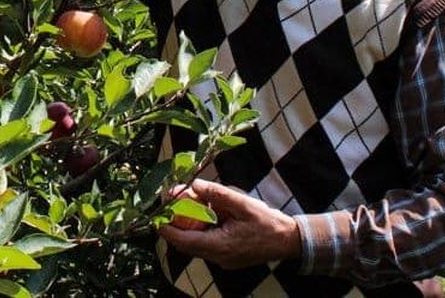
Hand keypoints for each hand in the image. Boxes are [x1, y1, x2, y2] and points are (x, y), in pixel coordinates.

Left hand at [157, 179, 300, 268]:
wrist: (289, 241)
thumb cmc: (268, 222)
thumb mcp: (242, 203)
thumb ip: (217, 194)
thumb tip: (195, 184)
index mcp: (220, 247)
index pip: (183, 241)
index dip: (166, 228)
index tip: (155, 215)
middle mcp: (218, 257)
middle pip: (185, 244)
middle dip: (174, 224)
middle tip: (168, 203)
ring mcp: (222, 259)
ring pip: (195, 244)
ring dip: (187, 226)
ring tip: (184, 203)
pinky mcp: (227, 256)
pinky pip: (205, 244)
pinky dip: (199, 230)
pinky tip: (202, 213)